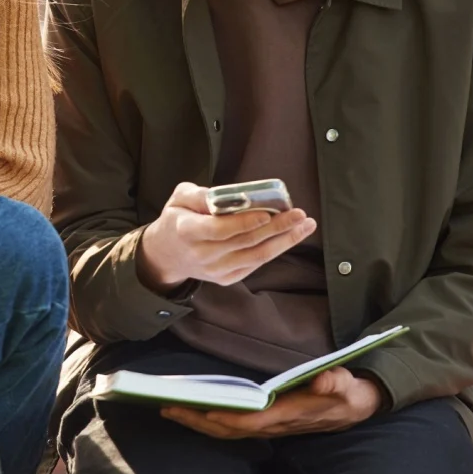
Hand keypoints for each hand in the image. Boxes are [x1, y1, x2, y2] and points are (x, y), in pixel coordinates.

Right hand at [136, 182, 315, 291]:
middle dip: (276, 228)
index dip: (244, 222)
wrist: (167, 255)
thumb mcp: (178, 199)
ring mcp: (216, 270)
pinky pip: (255, 264)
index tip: (266, 213)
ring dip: (285, 241)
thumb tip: (230, 196)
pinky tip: (290, 237)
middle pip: (245, 242)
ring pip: (256, 256)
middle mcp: (202, 254)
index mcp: (187, 231)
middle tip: (299, 214)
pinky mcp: (226, 278)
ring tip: (305, 226)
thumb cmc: (177, 220)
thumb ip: (200, 195)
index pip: (219, 229)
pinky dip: (275, 250)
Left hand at [160, 366, 381, 438]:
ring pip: (226, 431)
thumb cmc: (347, 394)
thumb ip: (336, 381)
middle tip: (167, 408)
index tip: (204, 410)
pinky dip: (208, 422)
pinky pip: (230, 427)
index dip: (228, 418)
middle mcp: (273, 426)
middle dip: (198, 421)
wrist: (354, 409)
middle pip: (229, 429)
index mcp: (289, 415)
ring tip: (169, 410)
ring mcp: (267, 427)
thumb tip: (324, 378)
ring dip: (197, 423)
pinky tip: (191, 413)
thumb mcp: (347, 385)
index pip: (253, 421)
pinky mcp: (265, 424)